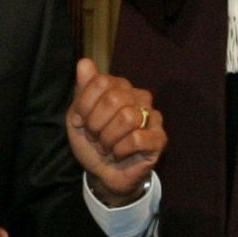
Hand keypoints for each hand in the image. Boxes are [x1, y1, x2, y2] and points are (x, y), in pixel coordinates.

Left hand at [64, 57, 163, 201]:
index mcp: (121, 87)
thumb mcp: (78, 116)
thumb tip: (84, 62)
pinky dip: (120, 150)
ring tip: (106, 146)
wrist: (103, 174)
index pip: (101, 81)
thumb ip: (82, 89)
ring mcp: (152, 116)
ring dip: (108, 138)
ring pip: (127, 118)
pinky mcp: (159, 138)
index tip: (79, 121)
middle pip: (114, 98)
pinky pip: (137, 138)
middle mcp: (139, 97)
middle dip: (96, 123)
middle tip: (94, 137)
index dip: (84, 104)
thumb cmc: (93, 143)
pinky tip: (118, 154)